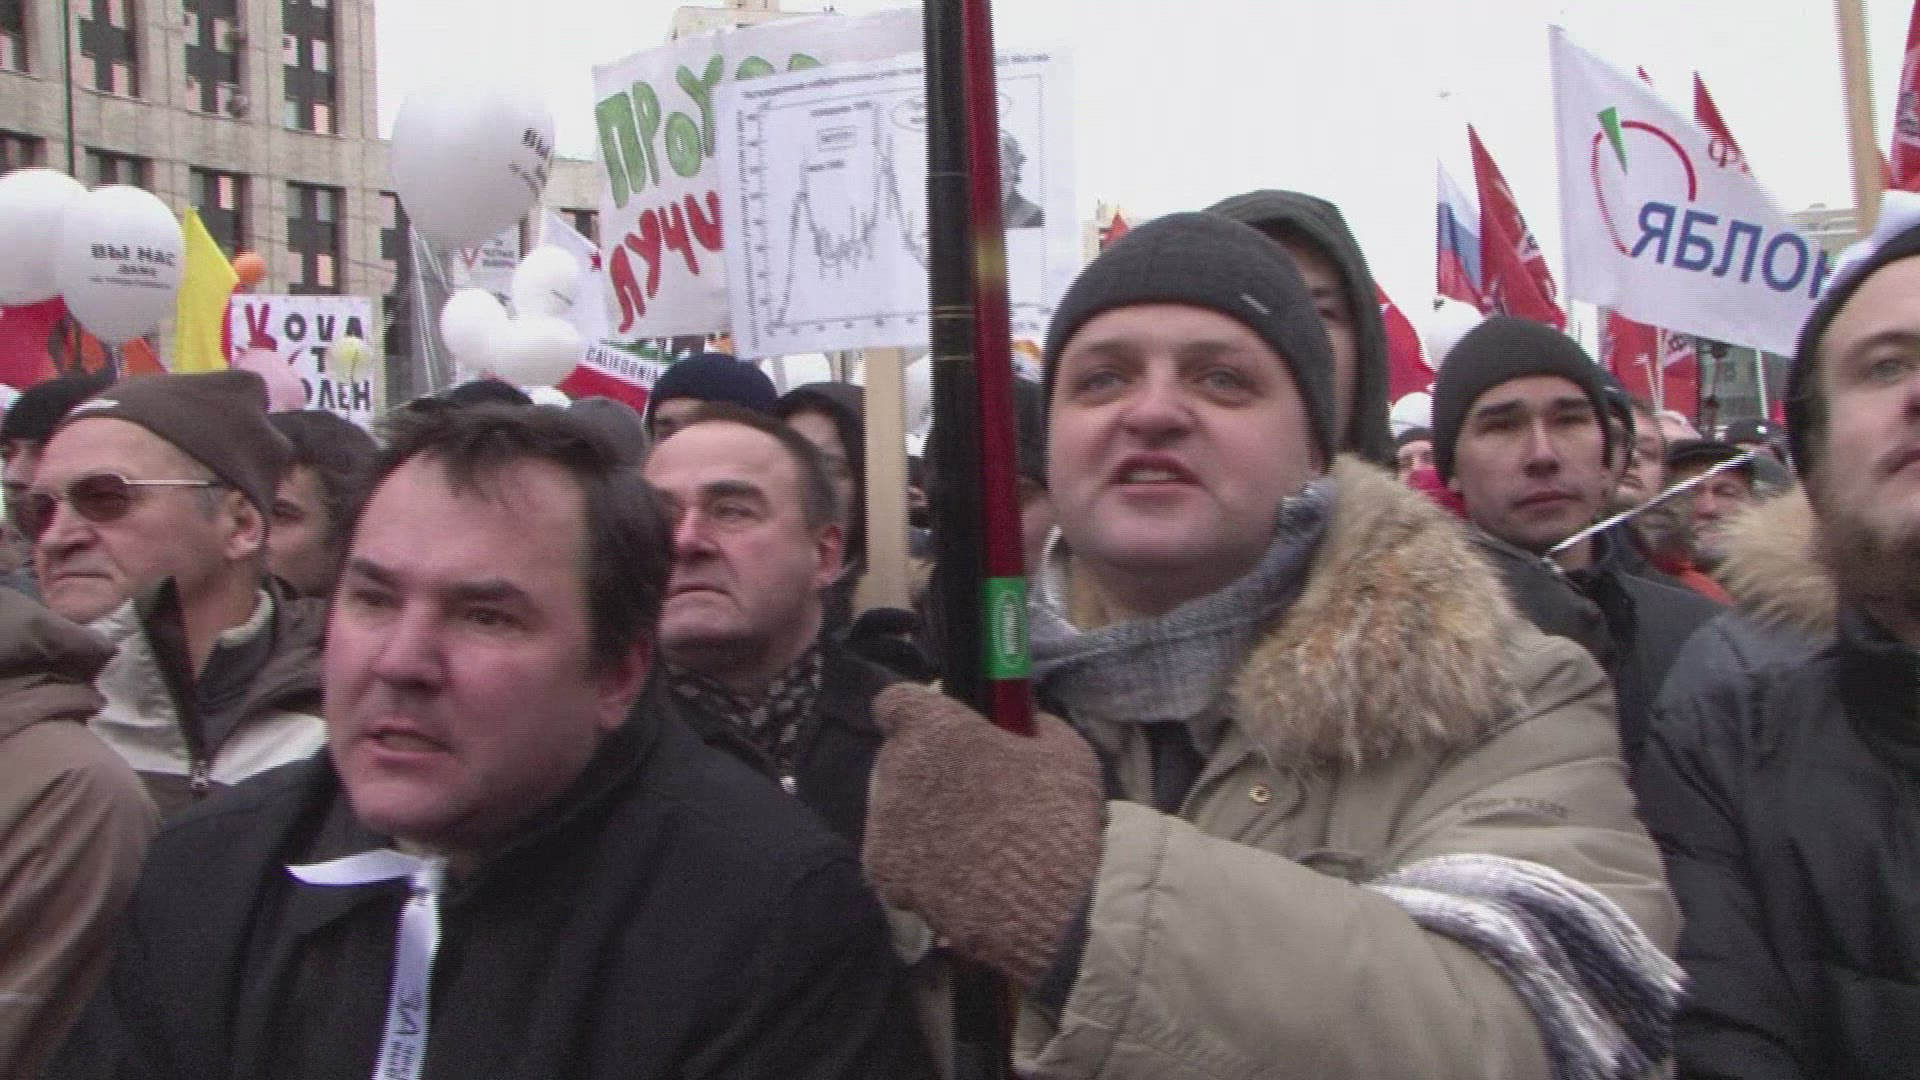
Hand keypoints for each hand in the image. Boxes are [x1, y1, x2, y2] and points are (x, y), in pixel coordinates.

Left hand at [862, 684, 1104, 987]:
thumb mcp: (1067, 754)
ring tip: (975, 844)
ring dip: (926, 817)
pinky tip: (960, 875)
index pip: (897, 701)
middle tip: (975, 794)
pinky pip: (897, 855)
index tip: (943, 728)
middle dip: (931, 771)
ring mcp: (882, 821)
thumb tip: (1024, 724)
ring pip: (898, 808)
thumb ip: (1033, 727)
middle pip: (901, 758)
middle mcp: (895, 767)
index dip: (920, 714)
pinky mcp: (881, 869)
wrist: (1036, 906)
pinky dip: (921, 863)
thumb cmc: (1053, 817)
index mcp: (933, 728)